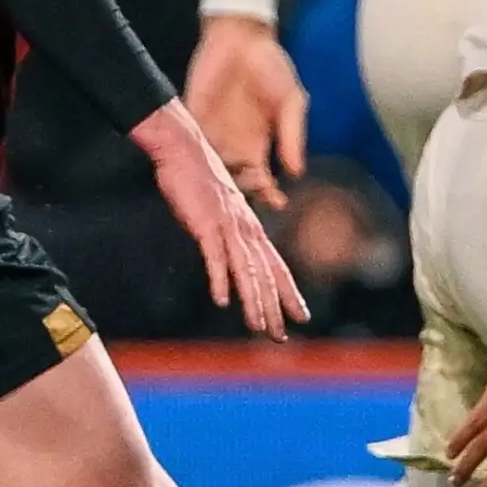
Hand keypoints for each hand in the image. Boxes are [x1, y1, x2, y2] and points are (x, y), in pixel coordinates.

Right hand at [135, 98, 307, 337]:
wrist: (185, 150)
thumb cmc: (200, 182)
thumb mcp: (221, 214)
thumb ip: (229, 236)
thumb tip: (231, 259)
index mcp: (251, 228)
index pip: (277, 267)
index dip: (289, 293)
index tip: (301, 316)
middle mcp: (246, 230)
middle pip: (266, 275)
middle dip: (275, 308)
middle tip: (282, 336)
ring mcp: (228, 227)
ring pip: (246, 271)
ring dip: (253, 302)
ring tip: (258, 327)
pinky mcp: (206, 224)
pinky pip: (214, 256)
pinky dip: (219, 278)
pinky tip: (222, 300)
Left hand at [186, 11, 306, 205]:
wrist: (240, 38)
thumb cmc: (271, 66)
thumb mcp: (291, 100)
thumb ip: (292, 134)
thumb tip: (297, 170)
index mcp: (258, 144)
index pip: (262, 180)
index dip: (268, 195)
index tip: (277, 204)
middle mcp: (233, 145)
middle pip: (231, 183)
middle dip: (235, 197)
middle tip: (238, 205)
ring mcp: (211, 134)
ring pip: (208, 171)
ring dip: (210, 185)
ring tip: (215, 197)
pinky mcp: (191, 120)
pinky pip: (187, 147)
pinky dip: (189, 161)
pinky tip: (194, 171)